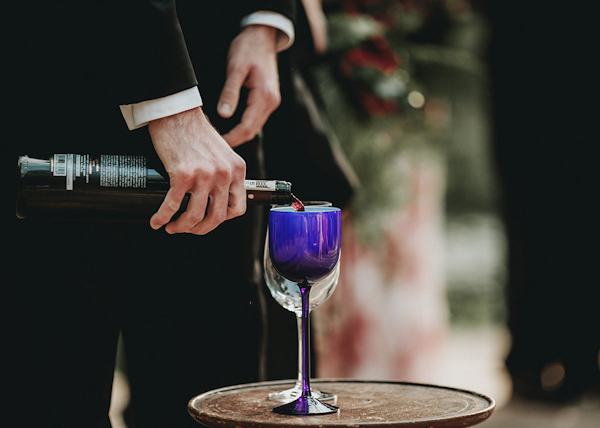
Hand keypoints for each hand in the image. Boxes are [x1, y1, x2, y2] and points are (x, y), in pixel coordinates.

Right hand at [148, 107, 246, 234]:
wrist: (177, 113)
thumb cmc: (196, 132)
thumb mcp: (222, 153)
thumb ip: (225, 174)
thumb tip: (216, 199)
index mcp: (237, 169)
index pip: (237, 208)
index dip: (222, 220)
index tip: (208, 220)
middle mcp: (224, 174)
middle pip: (216, 218)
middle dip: (200, 229)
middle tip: (187, 228)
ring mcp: (204, 175)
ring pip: (194, 216)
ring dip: (181, 227)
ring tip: (171, 226)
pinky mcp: (183, 174)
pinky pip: (172, 205)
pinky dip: (163, 217)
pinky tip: (157, 220)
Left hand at [217, 25, 280, 146]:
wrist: (262, 36)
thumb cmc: (248, 48)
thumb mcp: (235, 68)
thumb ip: (230, 92)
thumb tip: (224, 114)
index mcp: (264, 96)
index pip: (247, 127)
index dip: (232, 138)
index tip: (217, 143)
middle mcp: (271, 102)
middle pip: (252, 131)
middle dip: (235, 139)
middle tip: (215, 145)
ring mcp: (271, 102)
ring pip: (254, 126)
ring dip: (239, 134)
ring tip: (220, 137)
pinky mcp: (267, 99)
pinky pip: (255, 118)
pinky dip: (243, 125)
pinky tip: (230, 126)